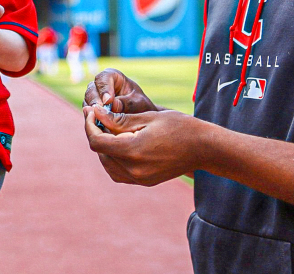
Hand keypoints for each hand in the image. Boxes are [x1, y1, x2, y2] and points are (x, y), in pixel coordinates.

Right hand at [83, 68, 159, 114]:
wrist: (141, 118)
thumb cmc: (141, 106)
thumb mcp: (139, 104)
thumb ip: (126, 103)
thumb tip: (112, 106)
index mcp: (113, 77)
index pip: (104, 77)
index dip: (104, 88)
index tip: (108, 100)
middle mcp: (100, 86)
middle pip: (91, 89)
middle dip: (95, 100)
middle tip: (99, 111)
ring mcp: (94, 98)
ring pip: (87, 102)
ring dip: (91, 111)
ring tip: (97, 120)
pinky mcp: (92, 111)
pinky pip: (88, 114)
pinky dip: (92, 119)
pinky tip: (98, 126)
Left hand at [83, 105, 200, 185]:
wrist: (204, 148)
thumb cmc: (179, 127)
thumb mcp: (147, 117)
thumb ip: (118, 118)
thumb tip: (95, 112)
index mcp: (133, 151)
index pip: (97, 142)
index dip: (90, 125)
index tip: (91, 112)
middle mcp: (134, 169)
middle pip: (100, 154)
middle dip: (96, 134)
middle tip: (100, 117)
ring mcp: (140, 179)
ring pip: (107, 165)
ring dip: (104, 148)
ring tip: (110, 130)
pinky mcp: (145, 182)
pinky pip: (119, 173)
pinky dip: (114, 160)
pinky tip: (120, 145)